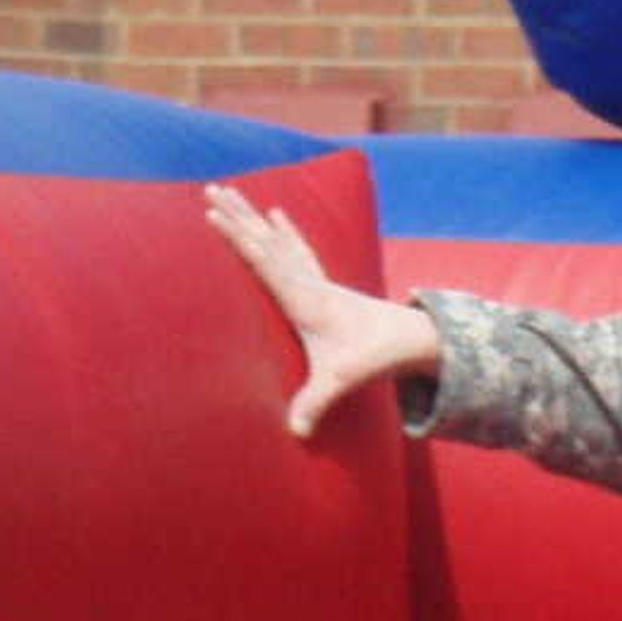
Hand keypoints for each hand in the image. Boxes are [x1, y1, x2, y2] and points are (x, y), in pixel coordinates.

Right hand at [204, 181, 442, 439]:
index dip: (238, 238)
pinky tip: (277, 213)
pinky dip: (284, 231)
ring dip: (253, 216)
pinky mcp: (324, 285)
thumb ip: (314, 404)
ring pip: (278, 239)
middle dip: (238, 215)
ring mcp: (317, 280)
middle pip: (266, 240)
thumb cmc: (372, 357)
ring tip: (232, 190)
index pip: (265, 261)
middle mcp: (308, 283)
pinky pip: (298, 250)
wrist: (410, 339)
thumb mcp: (340, 381)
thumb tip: (295, 432)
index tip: (213, 214)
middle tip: (211, 187)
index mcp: (304, 299)